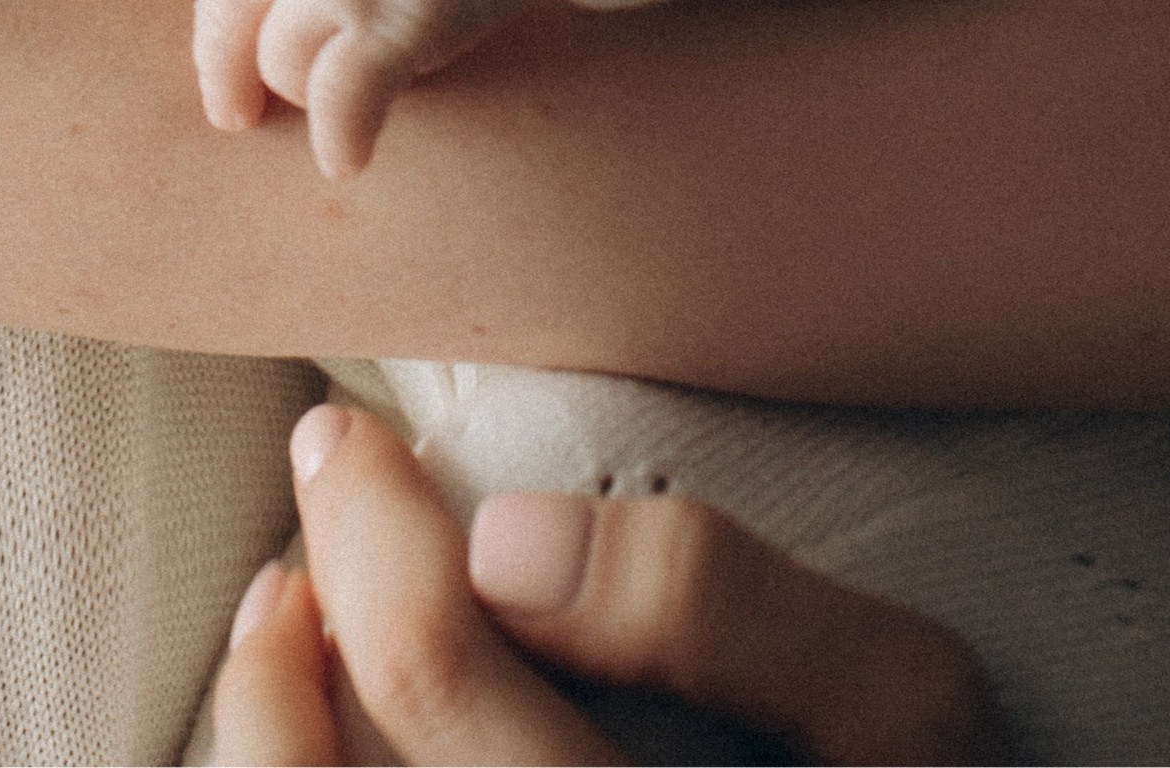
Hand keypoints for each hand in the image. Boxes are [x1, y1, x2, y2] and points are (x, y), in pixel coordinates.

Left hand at [214, 404, 1007, 765]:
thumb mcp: (902, 706)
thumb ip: (726, 603)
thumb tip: (510, 542)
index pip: (443, 688)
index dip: (377, 550)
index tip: (361, 444)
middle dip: (313, 597)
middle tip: (322, 467)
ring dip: (266, 724)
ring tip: (282, 609)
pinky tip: (309, 725)